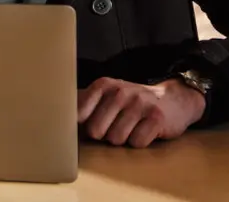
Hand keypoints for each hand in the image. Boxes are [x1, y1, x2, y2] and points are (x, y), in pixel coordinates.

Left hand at [76, 77, 205, 147]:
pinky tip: (145, 130)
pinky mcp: (157, 118)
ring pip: (116, 139)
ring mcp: (139, 104)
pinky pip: (137, 143)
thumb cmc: (133, 102)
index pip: (78, 114)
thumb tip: (55, 112)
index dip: (84, 125)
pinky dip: (140, 142)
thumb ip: (84, 103)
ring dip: (123, 139)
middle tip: (117, 125)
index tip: (89, 124)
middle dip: (105, 135)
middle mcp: (121, 91)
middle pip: (96, 131)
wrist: (173, 100)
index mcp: (104, 85)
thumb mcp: (108, 96)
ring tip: (132, 127)